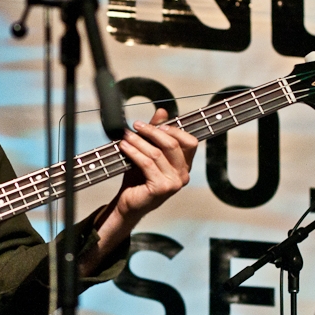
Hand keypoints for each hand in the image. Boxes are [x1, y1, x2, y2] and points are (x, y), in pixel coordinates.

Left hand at [114, 108, 196, 223]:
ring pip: (157, 153)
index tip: (157, 124)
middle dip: (152, 132)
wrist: (129, 203)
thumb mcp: (148, 152)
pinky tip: (124, 147)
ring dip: (139, 141)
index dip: (175, 130)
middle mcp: (184, 175)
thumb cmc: (139, 178)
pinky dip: (134, 152)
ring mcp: (174, 183)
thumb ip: (156, 134)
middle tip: (136, 125)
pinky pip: (147, 163)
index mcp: (185, 165)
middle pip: (172, 145)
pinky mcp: (161, 188)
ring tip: (126, 135)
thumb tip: (162, 111)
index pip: (190, 142)